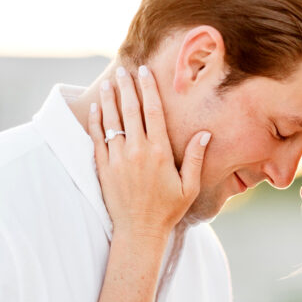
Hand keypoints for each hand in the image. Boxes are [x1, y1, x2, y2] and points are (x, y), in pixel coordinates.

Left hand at [89, 66, 210, 238]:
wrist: (139, 232)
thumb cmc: (167, 210)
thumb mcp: (189, 187)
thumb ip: (195, 158)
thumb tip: (205, 134)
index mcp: (159, 152)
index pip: (153, 112)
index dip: (148, 89)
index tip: (144, 72)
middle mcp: (136, 151)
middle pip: (130, 110)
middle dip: (126, 87)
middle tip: (123, 70)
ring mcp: (117, 159)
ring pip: (111, 121)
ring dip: (110, 99)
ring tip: (109, 83)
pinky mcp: (103, 168)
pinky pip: (97, 138)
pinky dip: (96, 121)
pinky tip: (96, 108)